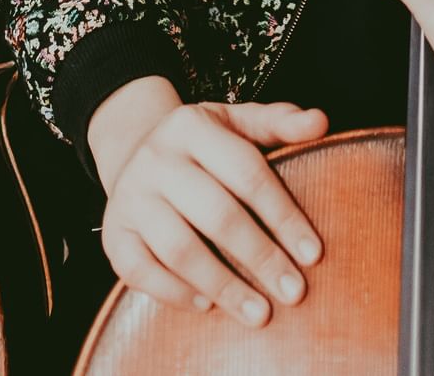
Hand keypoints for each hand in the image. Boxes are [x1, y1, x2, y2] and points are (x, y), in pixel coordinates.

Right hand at [90, 79, 327, 326]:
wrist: (133, 150)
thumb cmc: (200, 145)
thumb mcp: (235, 122)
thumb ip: (278, 122)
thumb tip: (320, 122)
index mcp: (191, 126)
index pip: (247, 172)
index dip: (283, 215)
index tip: (313, 254)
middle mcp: (157, 159)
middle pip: (216, 214)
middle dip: (260, 257)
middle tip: (293, 292)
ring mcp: (130, 198)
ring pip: (179, 248)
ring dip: (224, 286)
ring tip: (259, 312)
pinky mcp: (113, 235)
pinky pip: (141, 272)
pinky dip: (176, 293)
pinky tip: (208, 306)